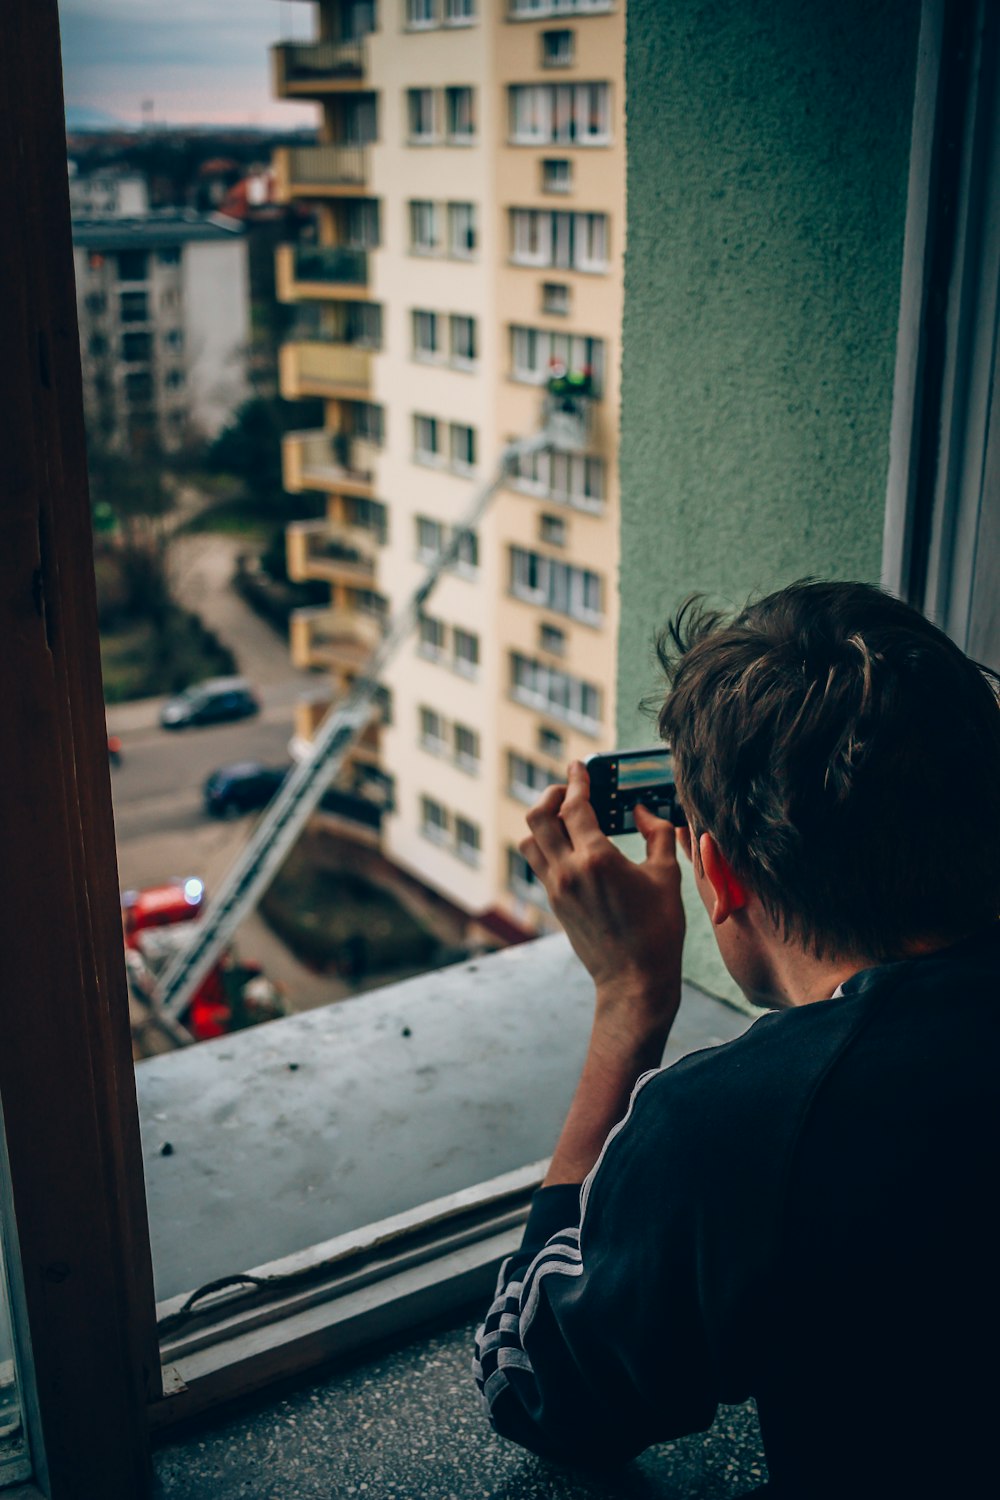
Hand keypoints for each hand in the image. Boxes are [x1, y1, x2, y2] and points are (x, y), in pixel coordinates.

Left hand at [520, 761, 685, 1043]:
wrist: (634, 981)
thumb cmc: (658, 930)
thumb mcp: (666, 876)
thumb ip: (657, 834)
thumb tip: (643, 810)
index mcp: (597, 859)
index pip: (575, 805)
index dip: (577, 780)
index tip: (580, 766)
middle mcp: (569, 870)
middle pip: (538, 816)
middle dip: (551, 794)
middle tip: (569, 788)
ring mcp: (556, 888)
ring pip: (530, 840)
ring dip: (542, 821)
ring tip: (563, 815)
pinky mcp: (553, 904)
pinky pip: (538, 863)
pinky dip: (546, 844)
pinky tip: (568, 845)